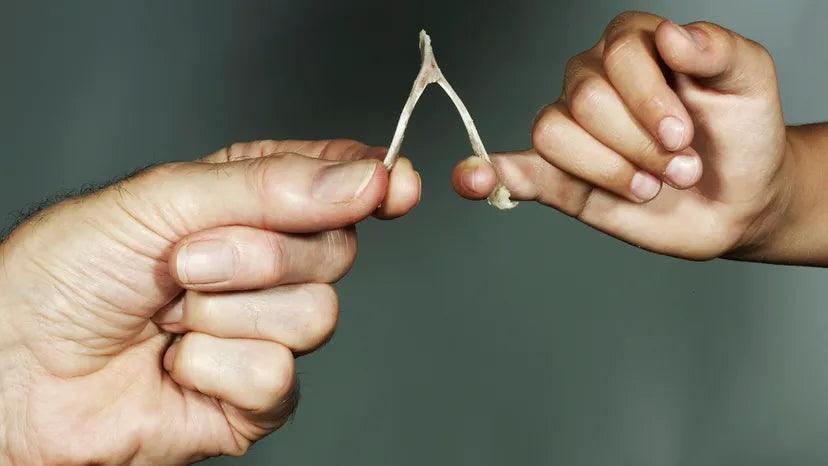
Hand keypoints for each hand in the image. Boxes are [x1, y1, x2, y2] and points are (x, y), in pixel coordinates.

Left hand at [0, 139, 419, 463]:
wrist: (16, 372)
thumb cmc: (66, 275)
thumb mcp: (163, 200)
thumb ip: (270, 187)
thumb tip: (368, 180)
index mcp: (248, 204)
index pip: (335, 183)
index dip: (372, 182)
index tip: (395, 183)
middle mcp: (266, 267)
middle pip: (337, 251)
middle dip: (260, 256)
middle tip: (189, 261)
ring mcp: (263, 331)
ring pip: (316, 315)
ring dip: (229, 313)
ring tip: (172, 315)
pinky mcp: (254, 396)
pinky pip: (278, 376)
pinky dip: (215, 368)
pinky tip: (175, 365)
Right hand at [453, 11, 788, 259]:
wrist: (740, 199)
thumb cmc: (742, 134)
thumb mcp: (750, 80)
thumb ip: (718, 50)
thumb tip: (671, 35)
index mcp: (631, 46)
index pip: (614, 58)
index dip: (647, 100)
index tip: (683, 135)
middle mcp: (593, 82)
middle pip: (583, 101)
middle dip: (638, 145)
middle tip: (679, 167)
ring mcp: (574, 132)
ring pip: (553, 134)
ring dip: (606, 169)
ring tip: (649, 186)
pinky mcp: (559, 178)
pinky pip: (512, 170)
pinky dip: (486, 175)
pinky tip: (473, 180)